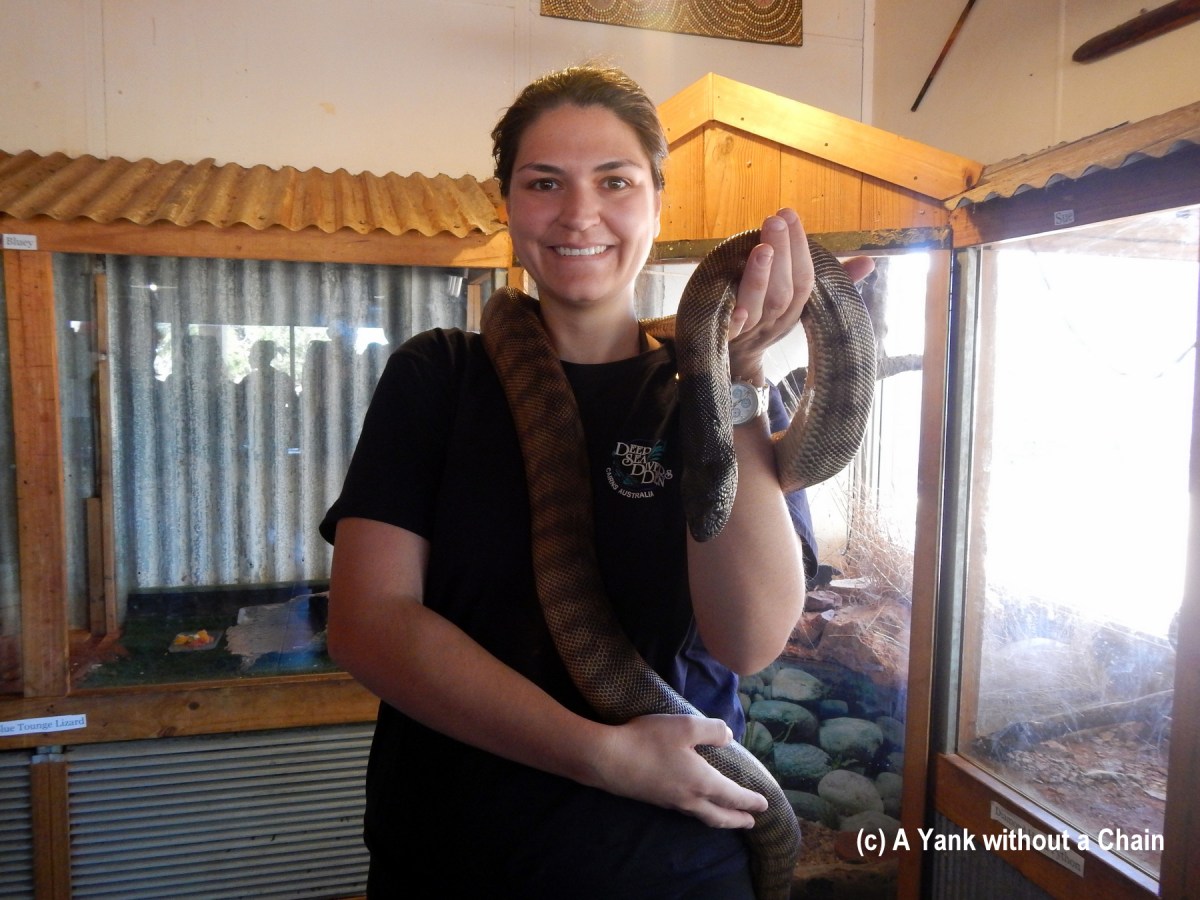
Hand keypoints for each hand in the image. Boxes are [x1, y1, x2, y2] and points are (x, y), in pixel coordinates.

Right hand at [589, 713, 767, 828]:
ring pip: (701, 816)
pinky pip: (685, 811)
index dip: (750, 800)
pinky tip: (692, 804)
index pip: (733, 795)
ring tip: (726, 818)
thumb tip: (729, 738)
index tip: (764, 805)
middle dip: (737, 819)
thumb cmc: (648, 740)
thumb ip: (712, 730)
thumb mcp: (685, 726)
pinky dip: (699, 813)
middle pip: (719, 815)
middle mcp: (688, 798)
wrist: (607, 760)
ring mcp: (669, 802)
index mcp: (702, 782)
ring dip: (719, 819)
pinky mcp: (654, 799)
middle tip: (751, 823)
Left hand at [727, 208, 812, 379]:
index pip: (804, 280)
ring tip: (762, 247)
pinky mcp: (722, 341)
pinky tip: (736, 304)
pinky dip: (735, 320)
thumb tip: (869, 262)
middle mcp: (773, 323)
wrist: (732, 364)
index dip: (800, 248)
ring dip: (761, 278)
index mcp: (792, 311)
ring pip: (759, 308)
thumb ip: (828, 281)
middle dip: (782, 254)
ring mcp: (748, 334)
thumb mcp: (795, 302)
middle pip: (783, 292)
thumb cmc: (766, 322)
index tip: (791, 215)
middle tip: (776, 219)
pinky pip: (730, 334)